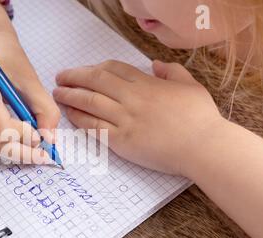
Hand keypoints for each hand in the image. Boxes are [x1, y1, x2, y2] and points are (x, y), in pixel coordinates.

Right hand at [0, 31, 60, 163]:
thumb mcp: (31, 79)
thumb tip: (49, 139)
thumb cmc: (8, 59)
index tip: (42, 136)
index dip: (23, 136)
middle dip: (22, 151)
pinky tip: (26, 144)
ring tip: (39, 152)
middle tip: (45, 155)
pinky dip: (9, 145)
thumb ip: (44, 109)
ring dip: (17, 151)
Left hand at [54, 60, 225, 176]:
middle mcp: (133, 98)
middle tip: (60, 78)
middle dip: (74, 77)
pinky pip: (95, 127)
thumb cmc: (201, 118)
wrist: (203, 147)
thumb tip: (157, 64)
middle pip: (96, 81)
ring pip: (91, 102)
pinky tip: (70, 115)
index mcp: (148, 83)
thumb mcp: (191, 86)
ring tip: (58, 94)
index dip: (94, 68)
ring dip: (71, 96)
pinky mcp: (122, 141)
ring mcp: (126, 119)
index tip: (84, 71)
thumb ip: (172, 72)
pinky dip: (80, 119)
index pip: (114, 68)